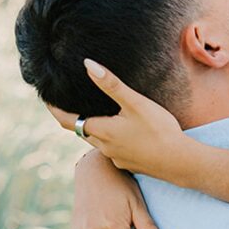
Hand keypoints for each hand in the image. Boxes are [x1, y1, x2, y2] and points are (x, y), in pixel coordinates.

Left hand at [46, 59, 188, 179]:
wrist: (181, 163)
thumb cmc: (159, 131)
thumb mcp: (135, 103)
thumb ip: (111, 85)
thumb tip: (87, 65)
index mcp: (101, 131)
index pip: (68, 120)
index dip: (55, 109)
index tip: (47, 98)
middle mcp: (104, 147)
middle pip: (82, 130)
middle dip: (76, 116)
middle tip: (72, 100)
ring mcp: (116, 158)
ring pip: (98, 140)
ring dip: (95, 127)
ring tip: (99, 112)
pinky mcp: (129, 163)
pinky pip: (113, 149)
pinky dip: (111, 138)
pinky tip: (125, 130)